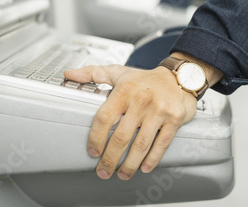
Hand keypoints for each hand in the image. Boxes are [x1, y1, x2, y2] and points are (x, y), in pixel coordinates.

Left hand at [64, 64, 197, 180]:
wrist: (178, 77)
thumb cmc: (144, 79)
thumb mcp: (118, 72)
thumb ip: (92, 73)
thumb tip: (69, 74)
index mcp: (125, 90)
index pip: (105, 118)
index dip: (96, 138)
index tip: (92, 152)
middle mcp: (141, 101)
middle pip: (121, 136)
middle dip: (110, 159)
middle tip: (103, 171)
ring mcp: (159, 111)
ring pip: (141, 144)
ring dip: (130, 164)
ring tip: (122, 174)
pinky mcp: (174, 119)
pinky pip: (161, 143)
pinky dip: (152, 159)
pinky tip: (144, 167)